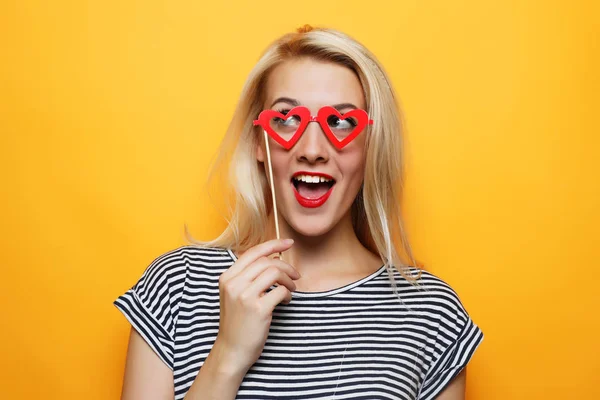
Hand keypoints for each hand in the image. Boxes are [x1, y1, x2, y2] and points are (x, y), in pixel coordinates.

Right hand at [214, 239, 299, 374]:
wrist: (232, 350)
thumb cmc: (237, 322)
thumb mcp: (234, 294)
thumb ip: (247, 276)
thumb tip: (274, 258)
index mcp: (227, 277)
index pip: (253, 252)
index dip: (273, 245)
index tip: (288, 243)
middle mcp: (234, 284)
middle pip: (266, 262)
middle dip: (286, 266)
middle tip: (295, 275)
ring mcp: (245, 296)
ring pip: (275, 273)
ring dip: (288, 280)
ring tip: (291, 289)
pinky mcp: (258, 309)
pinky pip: (281, 291)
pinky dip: (288, 294)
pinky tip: (286, 301)